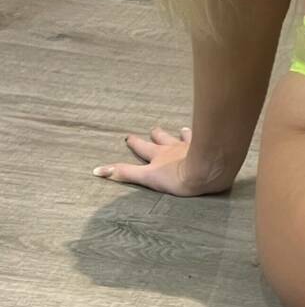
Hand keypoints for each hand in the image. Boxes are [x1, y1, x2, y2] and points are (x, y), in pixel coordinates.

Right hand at [92, 125, 232, 196]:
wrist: (204, 169)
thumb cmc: (175, 177)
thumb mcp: (147, 178)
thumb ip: (125, 173)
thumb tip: (97, 170)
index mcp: (158, 156)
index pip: (142, 148)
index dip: (135, 143)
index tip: (128, 137)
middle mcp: (172, 147)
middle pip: (161, 139)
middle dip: (156, 135)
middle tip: (153, 128)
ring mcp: (188, 146)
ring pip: (181, 136)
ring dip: (179, 133)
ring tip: (181, 129)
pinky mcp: (204, 147)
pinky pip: (202, 138)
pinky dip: (202, 135)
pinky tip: (205, 130)